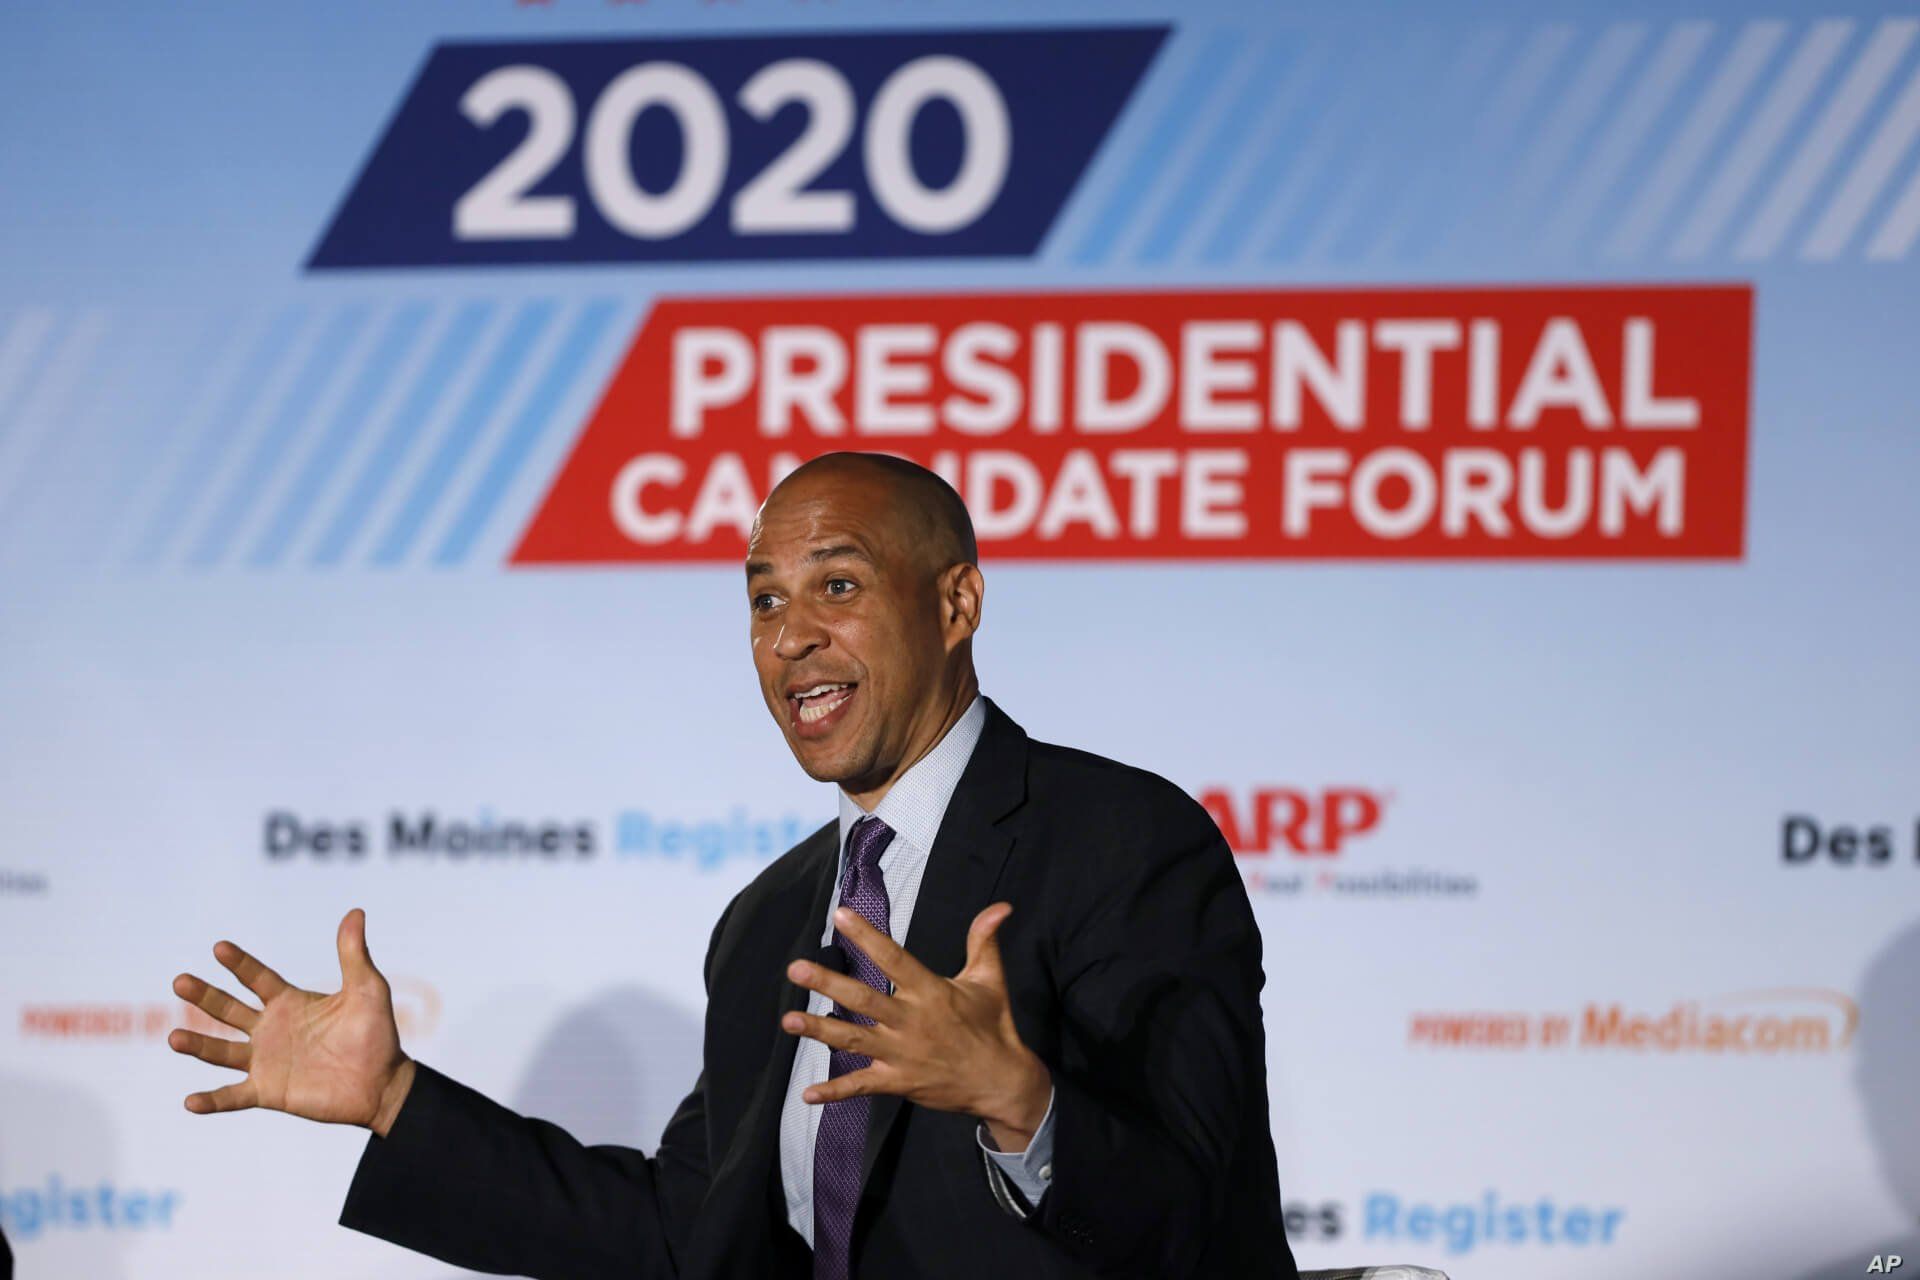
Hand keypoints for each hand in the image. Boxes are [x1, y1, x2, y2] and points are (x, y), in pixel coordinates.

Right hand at [168, 908, 415, 1135]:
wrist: (382, 1083)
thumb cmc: (376, 1034)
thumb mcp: (367, 989)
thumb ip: (354, 954)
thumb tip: (356, 912)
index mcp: (289, 1002)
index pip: (257, 978)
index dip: (239, 964)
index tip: (219, 948)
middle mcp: (270, 1029)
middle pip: (228, 1009)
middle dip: (204, 996)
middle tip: (180, 981)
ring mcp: (265, 1061)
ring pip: (221, 1051)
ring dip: (198, 1045)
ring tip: (174, 1037)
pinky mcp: (267, 1091)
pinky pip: (233, 1096)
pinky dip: (212, 1100)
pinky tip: (190, 1101)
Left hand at [782, 902, 1051, 1150]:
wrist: (1002, 1082)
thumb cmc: (994, 1026)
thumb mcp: (990, 980)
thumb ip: (984, 940)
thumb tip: (1001, 906)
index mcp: (931, 992)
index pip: (894, 958)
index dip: (867, 937)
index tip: (840, 915)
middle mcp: (912, 1022)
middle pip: (863, 999)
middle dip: (828, 984)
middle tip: (795, 969)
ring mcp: (902, 1055)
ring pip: (854, 1040)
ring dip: (820, 1031)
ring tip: (788, 1021)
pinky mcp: (899, 1082)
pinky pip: (862, 1086)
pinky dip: (835, 1091)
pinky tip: (808, 1094)